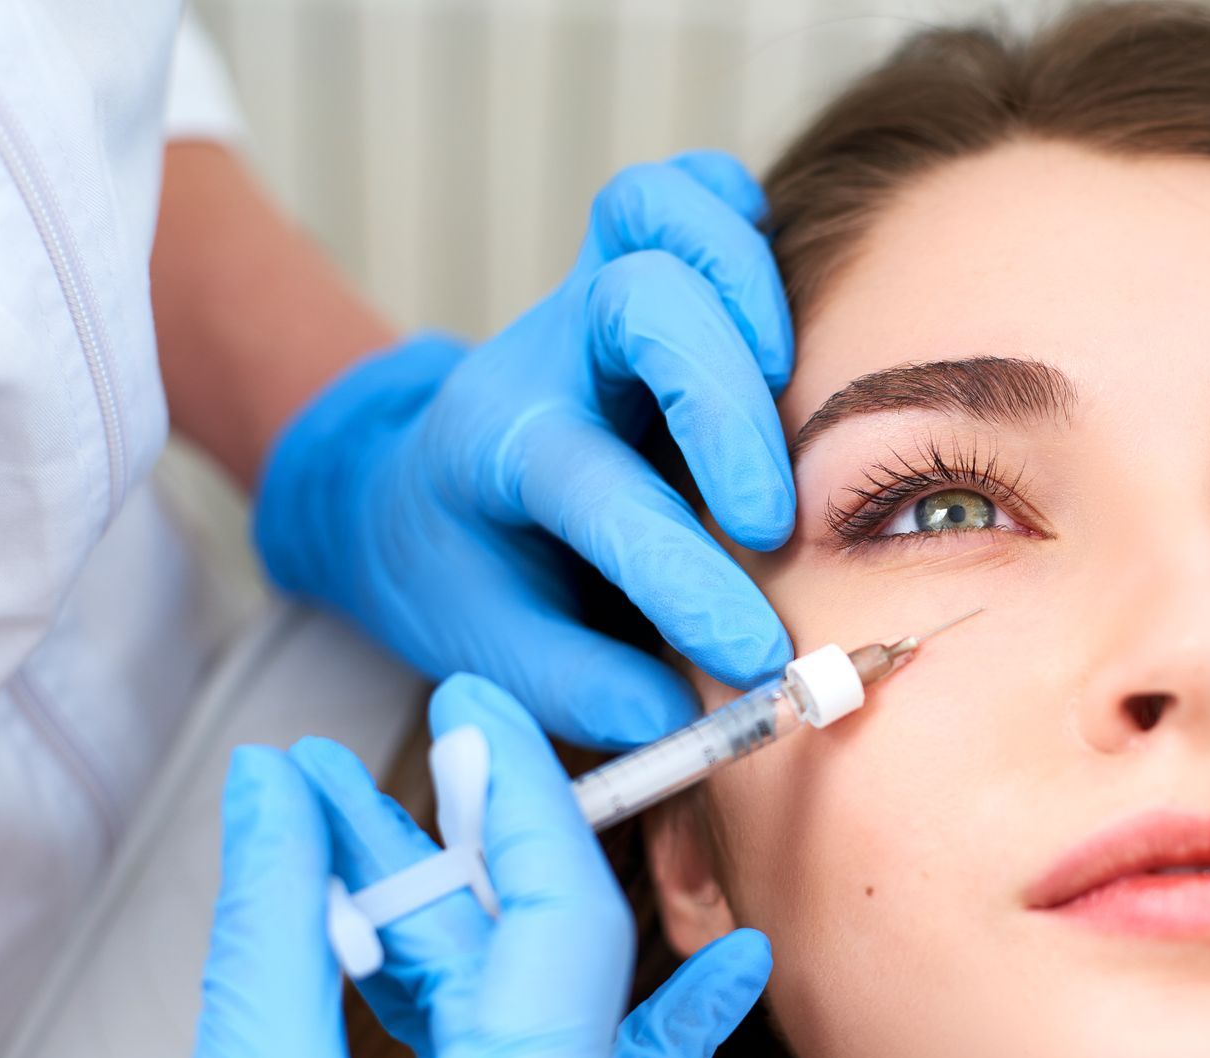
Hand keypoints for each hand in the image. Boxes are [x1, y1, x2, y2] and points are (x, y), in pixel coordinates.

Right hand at [90, 675, 770, 1057]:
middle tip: (403, 758)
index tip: (479, 712)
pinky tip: (450, 940)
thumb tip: (277, 797)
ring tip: (351, 833)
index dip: (524, 800)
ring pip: (516, 1040)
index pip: (569, 936)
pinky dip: (459, 1016)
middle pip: (543, 982)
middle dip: (461, 860)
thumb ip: (273, 939)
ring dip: (435, 932)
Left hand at [253, 151, 795, 748]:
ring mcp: (590, 298)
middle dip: (723, 404)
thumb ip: (570, 684)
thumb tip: (665, 713)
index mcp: (495, 449)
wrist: (415, 486)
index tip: (752, 653)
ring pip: (659, 214)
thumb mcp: (483, 645)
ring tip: (794, 382)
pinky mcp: (636, 270)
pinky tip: (778, 310)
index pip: (592, 487)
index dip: (678, 570)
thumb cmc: (465, 569)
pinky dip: (740, 223)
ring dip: (744, 283)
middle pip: (636, 306)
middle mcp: (545, 355)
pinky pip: (690, 192)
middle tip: (774, 516)